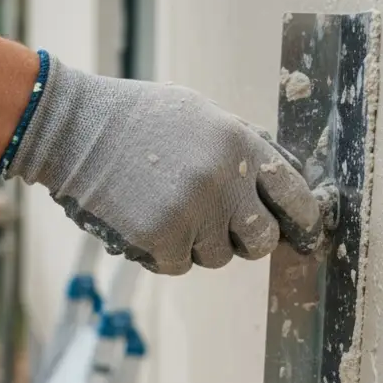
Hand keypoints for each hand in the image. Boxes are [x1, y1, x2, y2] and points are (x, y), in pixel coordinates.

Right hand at [1, 54, 322, 274]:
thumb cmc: (138, 121)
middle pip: (262, 241)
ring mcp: (194, 214)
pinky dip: (163, 252)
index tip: (306, 236)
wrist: (76, 131)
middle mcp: (225, 182)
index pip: (295, 195)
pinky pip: (179, 265)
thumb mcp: (202, 117)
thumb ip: (242, 150)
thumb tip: (279, 189)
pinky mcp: (162, 240)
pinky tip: (142, 221)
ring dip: (198, 244)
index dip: (305, 222)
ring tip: (166, 208)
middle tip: (224, 230)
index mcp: (242, 145)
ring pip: (217, 257)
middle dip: (248, 241)